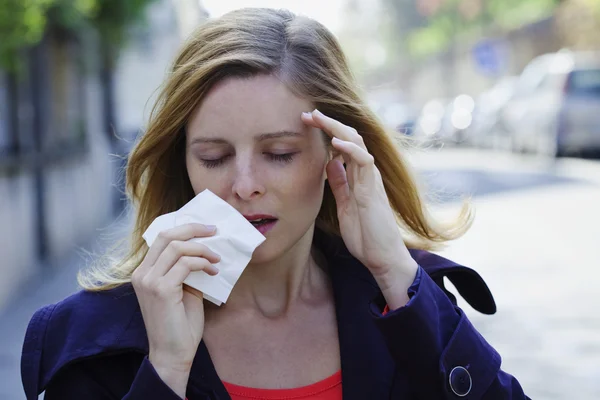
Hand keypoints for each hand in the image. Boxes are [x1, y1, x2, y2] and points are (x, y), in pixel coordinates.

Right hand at [131, 223, 220, 397]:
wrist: (173, 354)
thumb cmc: (180, 325)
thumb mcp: (184, 290)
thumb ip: (187, 270)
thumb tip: (206, 249)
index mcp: (144, 272)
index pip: (161, 237)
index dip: (185, 228)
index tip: (206, 228)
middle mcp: (141, 273)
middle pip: (167, 235)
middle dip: (194, 229)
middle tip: (215, 231)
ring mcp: (149, 281)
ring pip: (178, 247)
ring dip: (203, 249)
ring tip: (217, 259)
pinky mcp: (161, 289)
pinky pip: (186, 264)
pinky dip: (203, 263)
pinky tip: (214, 271)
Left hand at [302, 110, 417, 306]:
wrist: (382, 257)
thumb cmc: (365, 234)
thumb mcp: (345, 205)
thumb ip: (340, 184)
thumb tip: (330, 163)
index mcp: (358, 177)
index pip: (343, 146)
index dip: (327, 132)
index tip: (307, 122)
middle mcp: (366, 174)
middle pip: (349, 138)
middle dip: (329, 124)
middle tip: (308, 113)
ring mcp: (370, 180)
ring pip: (357, 143)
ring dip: (336, 129)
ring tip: (318, 118)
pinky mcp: (372, 190)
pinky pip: (364, 162)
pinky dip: (351, 149)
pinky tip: (336, 141)